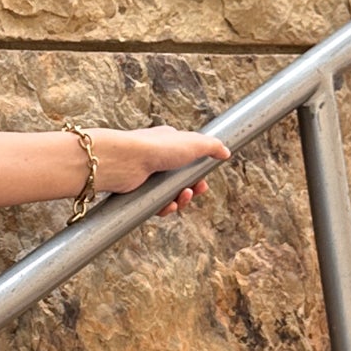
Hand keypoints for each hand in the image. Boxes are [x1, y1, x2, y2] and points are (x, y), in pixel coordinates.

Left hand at [91, 126, 230, 215]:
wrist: (124, 161)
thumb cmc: (156, 147)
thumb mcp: (193, 142)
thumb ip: (212, 146)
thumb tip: (225, 152)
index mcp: (168, 143)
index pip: (188, 159)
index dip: (198, 172)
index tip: (204, 180)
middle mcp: (156, 159)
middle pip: (180, 180)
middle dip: (192, 188)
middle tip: (196, 190)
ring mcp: (146, 177)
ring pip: (169, 194)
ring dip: (181, 199)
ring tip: (182, 197)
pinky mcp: (137, 193)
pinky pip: (155, 205)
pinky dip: (165, 208)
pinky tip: (169, 207)